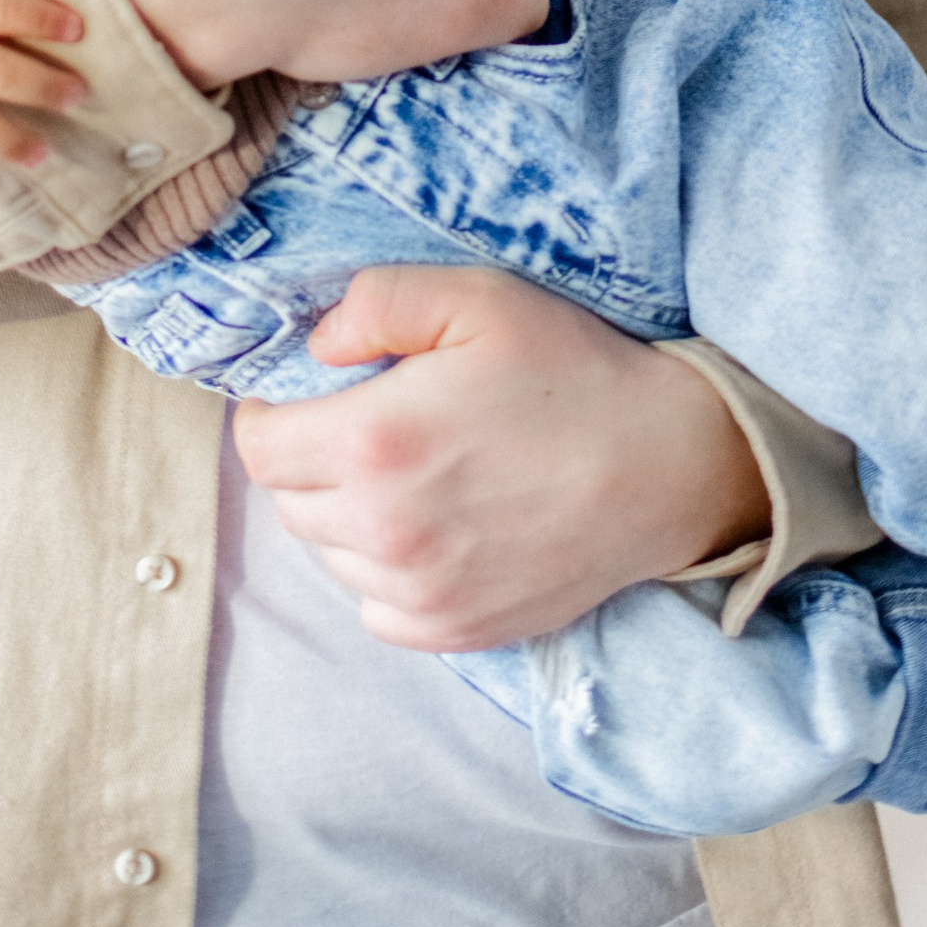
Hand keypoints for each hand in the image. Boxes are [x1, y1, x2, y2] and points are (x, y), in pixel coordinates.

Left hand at [233, 265, 769, 651]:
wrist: (667, 465)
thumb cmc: (572, 372)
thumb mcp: (477, 296)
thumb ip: (378, 302)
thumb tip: (317, 346)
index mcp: (374, 443)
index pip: (259, 448)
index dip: (268, 416)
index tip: (299, 398)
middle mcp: (383, 530)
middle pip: (290, 503)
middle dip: (311, 462)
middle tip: (368, 428)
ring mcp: (418, 591)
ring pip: (331, 556)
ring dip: (349, 518)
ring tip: (413, 477)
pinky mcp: (453, 630)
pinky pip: (377, 607)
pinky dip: (388, 573)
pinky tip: (438, 530)